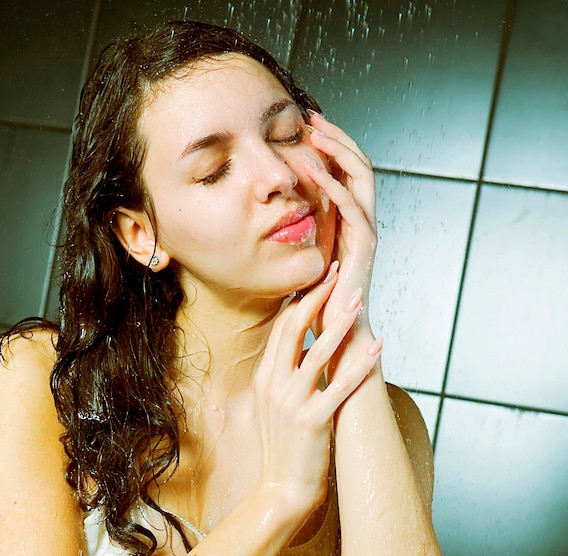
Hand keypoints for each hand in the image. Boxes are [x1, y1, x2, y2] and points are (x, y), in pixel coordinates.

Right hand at [253, 266, 381, 513]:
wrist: (281, 490)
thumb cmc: (283, 446)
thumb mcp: (274, 404)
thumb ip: (285, 374)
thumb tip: (307, 348)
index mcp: (265, 377)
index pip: (282, 328)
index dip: (301, 300)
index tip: (318, 279)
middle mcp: (274, 384)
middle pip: (293, 328)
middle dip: (317, 298)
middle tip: (336, 274)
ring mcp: (291, 402)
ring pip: (317, 352)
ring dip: (339, 323)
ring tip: (357, 300)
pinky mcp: (313, 420)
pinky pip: (340, 386)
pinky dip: (360, 364)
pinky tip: (378, 347)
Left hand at [304, 112, 376, 337]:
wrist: (338, 331)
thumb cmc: (320, 298)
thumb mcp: (310, 255)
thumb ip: (306, 231)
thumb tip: (283, 212)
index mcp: (352, 219)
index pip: (348, 172)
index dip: (331, 146)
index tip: (305, 127)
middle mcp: (364, 219)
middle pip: (359, 165)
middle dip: (336, 137)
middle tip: (310, 117)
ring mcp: (367, 230)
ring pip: (361, 177)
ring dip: (338, 151)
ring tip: (313, 132)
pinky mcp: (364, 245)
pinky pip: (352, 207)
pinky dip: (333, 186)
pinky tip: (313, 171)